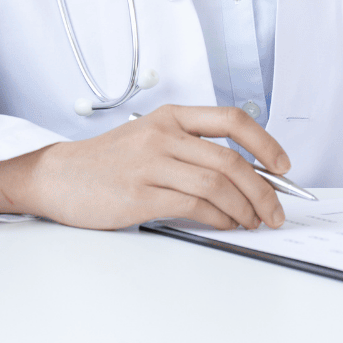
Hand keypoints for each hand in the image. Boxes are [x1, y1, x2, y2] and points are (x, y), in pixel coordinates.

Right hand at [0, 105, 289, 231]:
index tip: (284, 166)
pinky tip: (224, 225)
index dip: (266, 143)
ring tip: (252, 222)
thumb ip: (191, 150)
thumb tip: (247, 177)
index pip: (232, 120)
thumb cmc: (106, 163)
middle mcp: (163, 135)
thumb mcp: (150, 140)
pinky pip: (195, 206)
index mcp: (170, 117)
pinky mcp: (141, 194)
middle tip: (275, 211)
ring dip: (244, 209)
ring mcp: (151, 164)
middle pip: (231, 161)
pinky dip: (219, 219)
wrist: (58, 177)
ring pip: (218, 185)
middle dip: (264, 190)